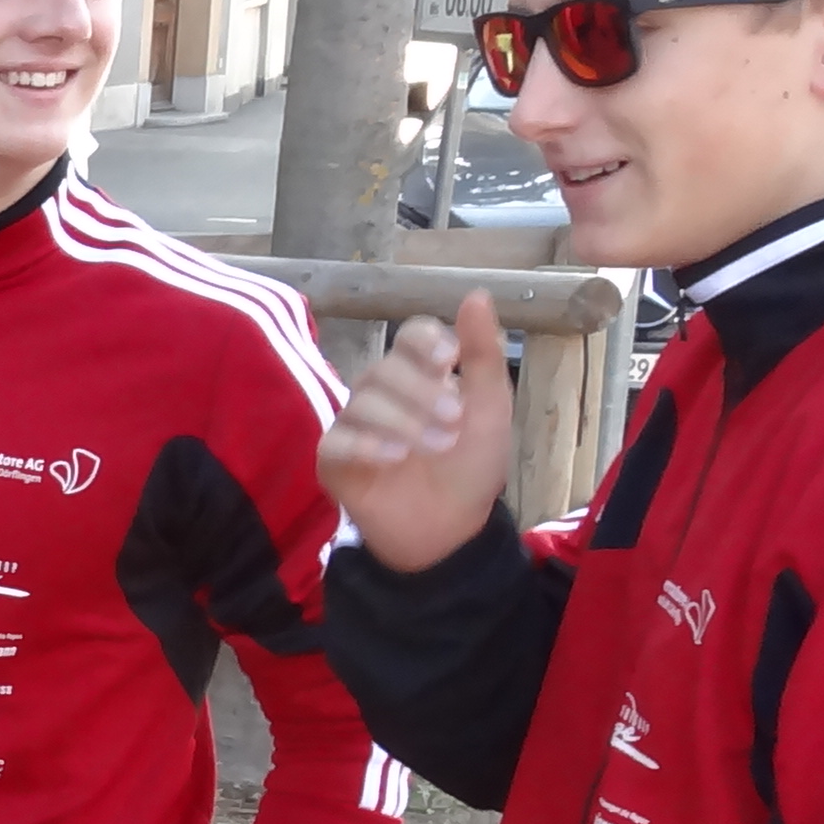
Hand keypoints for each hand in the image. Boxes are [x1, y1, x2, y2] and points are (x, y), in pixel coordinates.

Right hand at [315, 291, 513, 573]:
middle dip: (421, 393)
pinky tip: (392, 458)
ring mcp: (353, 425)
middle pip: (385, 368)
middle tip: (454, 421)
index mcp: (420, 373)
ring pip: (361, 401)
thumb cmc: (471, 466)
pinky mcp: (333, 460)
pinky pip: (337, 441)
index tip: (450, 360)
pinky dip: (365, 445)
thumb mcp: (491, 409)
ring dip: (402, 421)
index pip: (410, 335)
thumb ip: (483, 355)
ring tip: (434, 447)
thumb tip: (477, 294)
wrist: (452, 529)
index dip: (425, 341)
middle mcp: (382, 392)